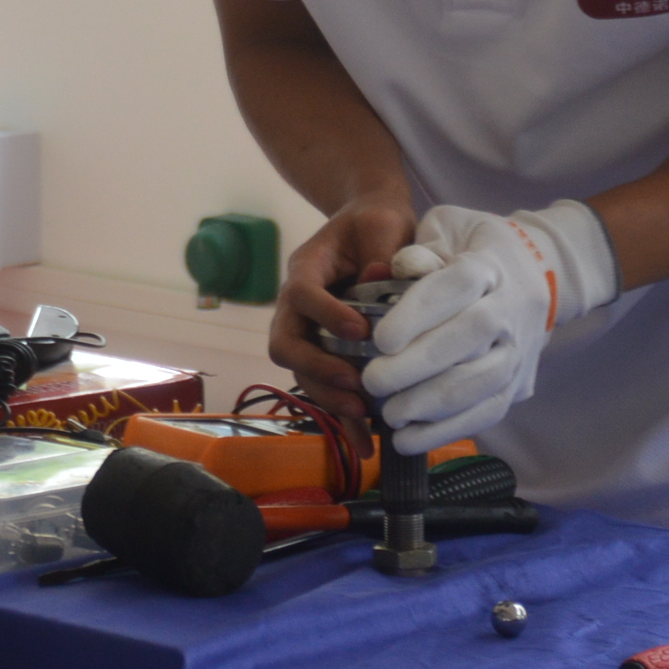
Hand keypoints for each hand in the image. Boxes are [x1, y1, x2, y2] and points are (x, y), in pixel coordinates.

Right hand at [266, 196, 419, 421]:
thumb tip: (381, 277)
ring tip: (363, 417)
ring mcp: (309, 332)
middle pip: (285, 343)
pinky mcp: (329, 354)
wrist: (373, 228)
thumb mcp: (382, 224)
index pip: (301, 294)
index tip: (360, 330)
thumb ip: (382, 250)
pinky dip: (345, 420)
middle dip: (317, 368)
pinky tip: (366, 445)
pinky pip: (328, 390)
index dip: (326, 314)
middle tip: (354, 384)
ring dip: (328, 398)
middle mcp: (297, 305)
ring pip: (301, 373)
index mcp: (306, 268)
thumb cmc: (375, 223)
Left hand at [362, 200, 616, 452]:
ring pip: (482, 382)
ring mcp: (520, 350)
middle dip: (417, 366)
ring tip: (387, 415)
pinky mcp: (520, 383)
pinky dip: (448, 431)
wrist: (538, 271)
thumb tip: (399, 268)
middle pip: (469, 338)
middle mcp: (511, 309)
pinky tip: (408, 439)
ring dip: (431, 405)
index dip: (418, 313)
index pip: (456, 286)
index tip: (379, 338)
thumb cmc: (474, 248)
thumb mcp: (449, 229)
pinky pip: (488, 413)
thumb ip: (422, 248)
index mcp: (490, 265)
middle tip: (372, 381)